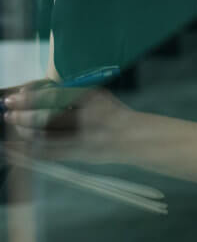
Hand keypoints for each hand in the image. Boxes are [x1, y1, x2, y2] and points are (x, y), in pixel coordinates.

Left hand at [2, 80, 133, 162]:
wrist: (133, 137)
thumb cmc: (113, 113)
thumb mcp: (98, 95)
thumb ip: (71, 92)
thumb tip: (35, 91)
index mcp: (94, 100)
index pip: (56, 96)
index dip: (33, 96)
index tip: (17, 95)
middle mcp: (89, 120)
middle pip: (48, 118)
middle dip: (24, 115)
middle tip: (8, 111)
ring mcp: (85, 140)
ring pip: (46, 138)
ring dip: (24, 132)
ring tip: (12, 125)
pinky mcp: (79, 156)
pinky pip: (48, 155)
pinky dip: (28, 151)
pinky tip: (14, 147)